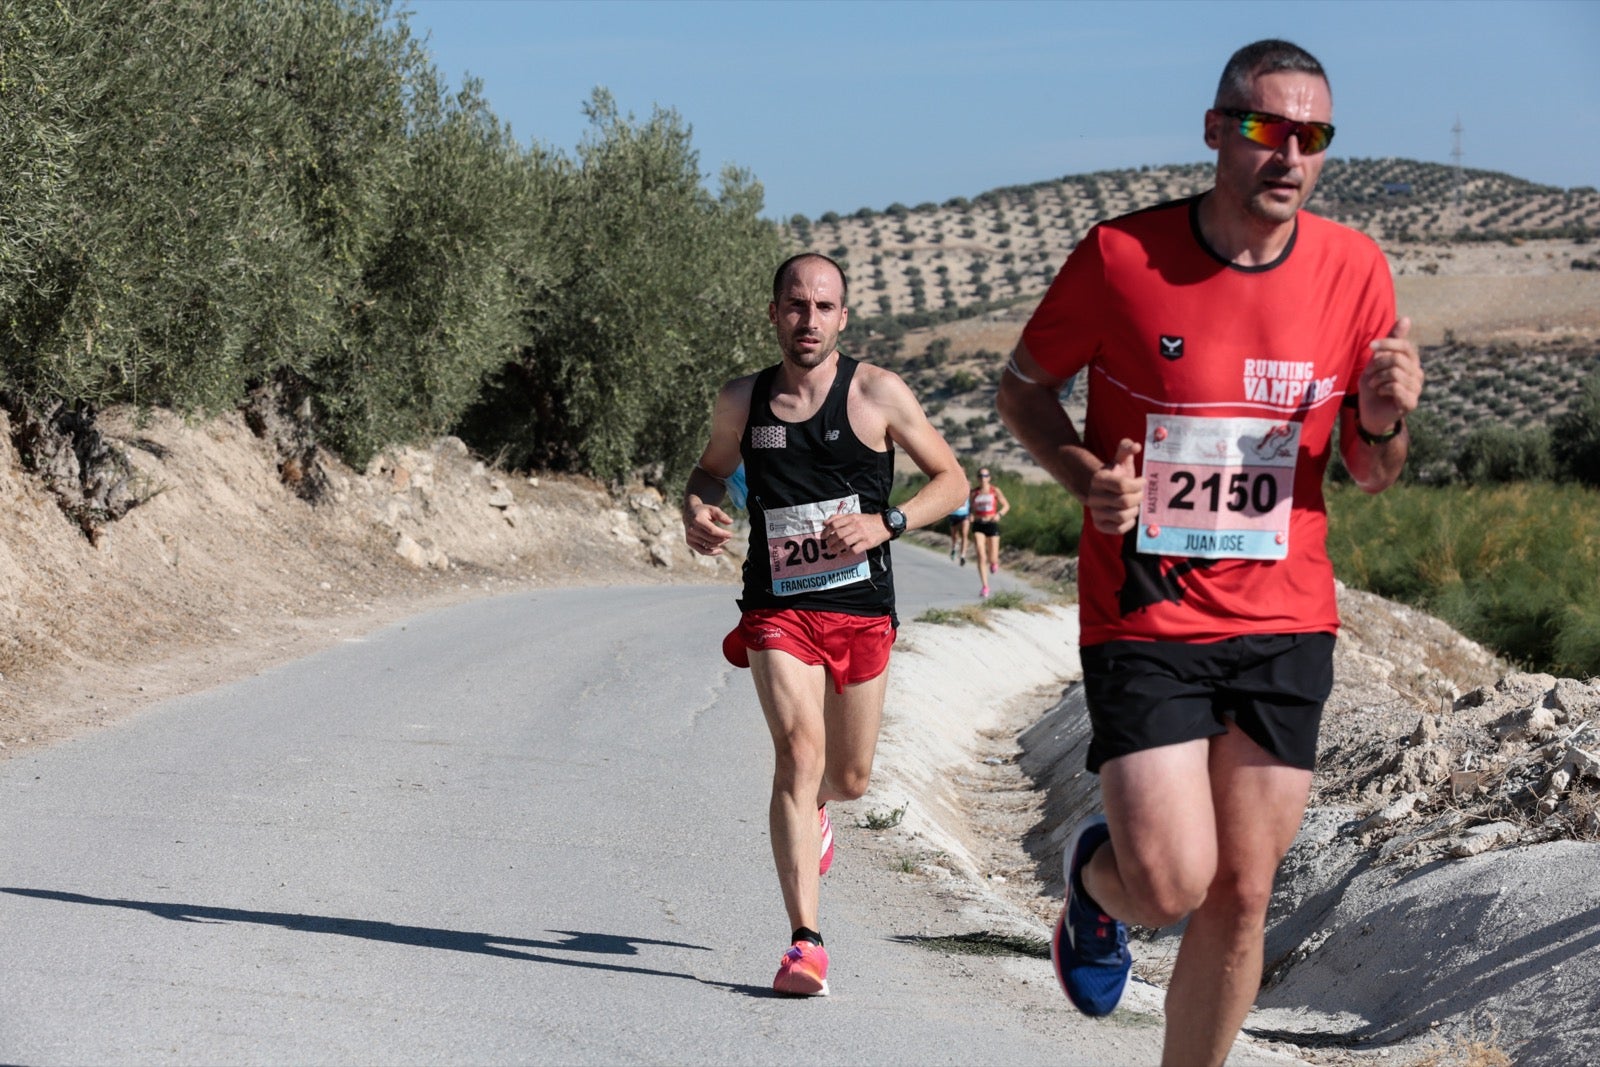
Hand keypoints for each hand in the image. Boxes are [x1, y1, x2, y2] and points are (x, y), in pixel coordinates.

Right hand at [684, 503, 733, 555]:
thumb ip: (722, 515)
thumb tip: (730, 522)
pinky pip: (702, 551)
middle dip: (722, 539)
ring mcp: (690, 536)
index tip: (730, 534)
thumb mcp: (713, 509)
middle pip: (710, 539)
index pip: (712, 530)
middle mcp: (692, 529)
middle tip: (729, 537)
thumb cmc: (704, 511)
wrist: (689, 513)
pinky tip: (720, 550)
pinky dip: (711, 553)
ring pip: (708, 545)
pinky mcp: (689, 542)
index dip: (722, 534)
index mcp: (698, 520)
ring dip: (718, 544)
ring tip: (725, 540)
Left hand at [822, 511, 889, 554]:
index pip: (835, 524)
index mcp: (851, 518)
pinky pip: (854, 550)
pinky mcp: (867, 543)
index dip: (826, 531)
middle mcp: (856, 525)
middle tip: (828, 545)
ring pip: (845, 542)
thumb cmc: (867, 520)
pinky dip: (846, 554)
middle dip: (830, 541)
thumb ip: (839, 517)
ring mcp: (862, 534)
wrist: (885, 524)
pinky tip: (842, 555)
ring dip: (836, 548)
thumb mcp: (854, 515)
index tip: (823, 536)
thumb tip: (825, 522)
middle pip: (838, 534)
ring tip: (833, 551)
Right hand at [1086, 439, 1141, 534]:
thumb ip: (1126, 447)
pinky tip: (1129, 514)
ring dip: (1134, 510)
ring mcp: (1095, 512)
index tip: (1142, 481)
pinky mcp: (1099, 525)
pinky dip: (1129, 523)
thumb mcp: (1120, 459)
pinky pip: (1120, 529)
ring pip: (1123, 516)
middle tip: (1140, 493)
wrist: (1101, 491)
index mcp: (1099, 479)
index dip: (1138, 484)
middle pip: (1125, 502)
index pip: (1123, 485)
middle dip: (1138, 498)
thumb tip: (1136, 446)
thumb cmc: (1116, 474)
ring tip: (1134, 504)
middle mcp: (1094, 497)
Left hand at [1358, 317, 1423, 435]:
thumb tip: (1407, 318)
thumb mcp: (1378, 361)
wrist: (1370, 413)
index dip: (1388, 343)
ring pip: (1396, 373)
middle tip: (1370, 374)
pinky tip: (1380, 392)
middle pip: (1398, 359)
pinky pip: (1397, 387)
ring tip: (1374, 384)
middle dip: (1378, 365)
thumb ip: (1391, 341)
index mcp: (1411, 362)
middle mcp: (1417, 373)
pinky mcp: (1411, 402)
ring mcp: (1416, 389)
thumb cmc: (1374, 385)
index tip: (1371, 346)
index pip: (1405, 346)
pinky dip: (1383, 388)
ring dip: (1378, 378)